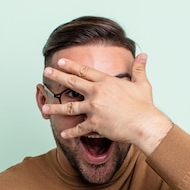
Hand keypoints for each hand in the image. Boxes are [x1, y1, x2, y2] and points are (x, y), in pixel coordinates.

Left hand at [42, 53, 172, 154]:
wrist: (144, 124)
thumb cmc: (144, 106)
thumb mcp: (142, 84)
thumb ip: (139, 69)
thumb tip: (144, 56)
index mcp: (106, 82)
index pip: (84, 71)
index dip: (70, 66)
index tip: (60, 62)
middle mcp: (97, 93)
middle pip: (73, 82)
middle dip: (57, 77)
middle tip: (46, 72)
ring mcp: (94, 109)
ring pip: (70, 107)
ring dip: (56, 108)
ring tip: (44, 107)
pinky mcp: (95, 124)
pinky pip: (79, 128)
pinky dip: (70, 132)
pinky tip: (63, 133)